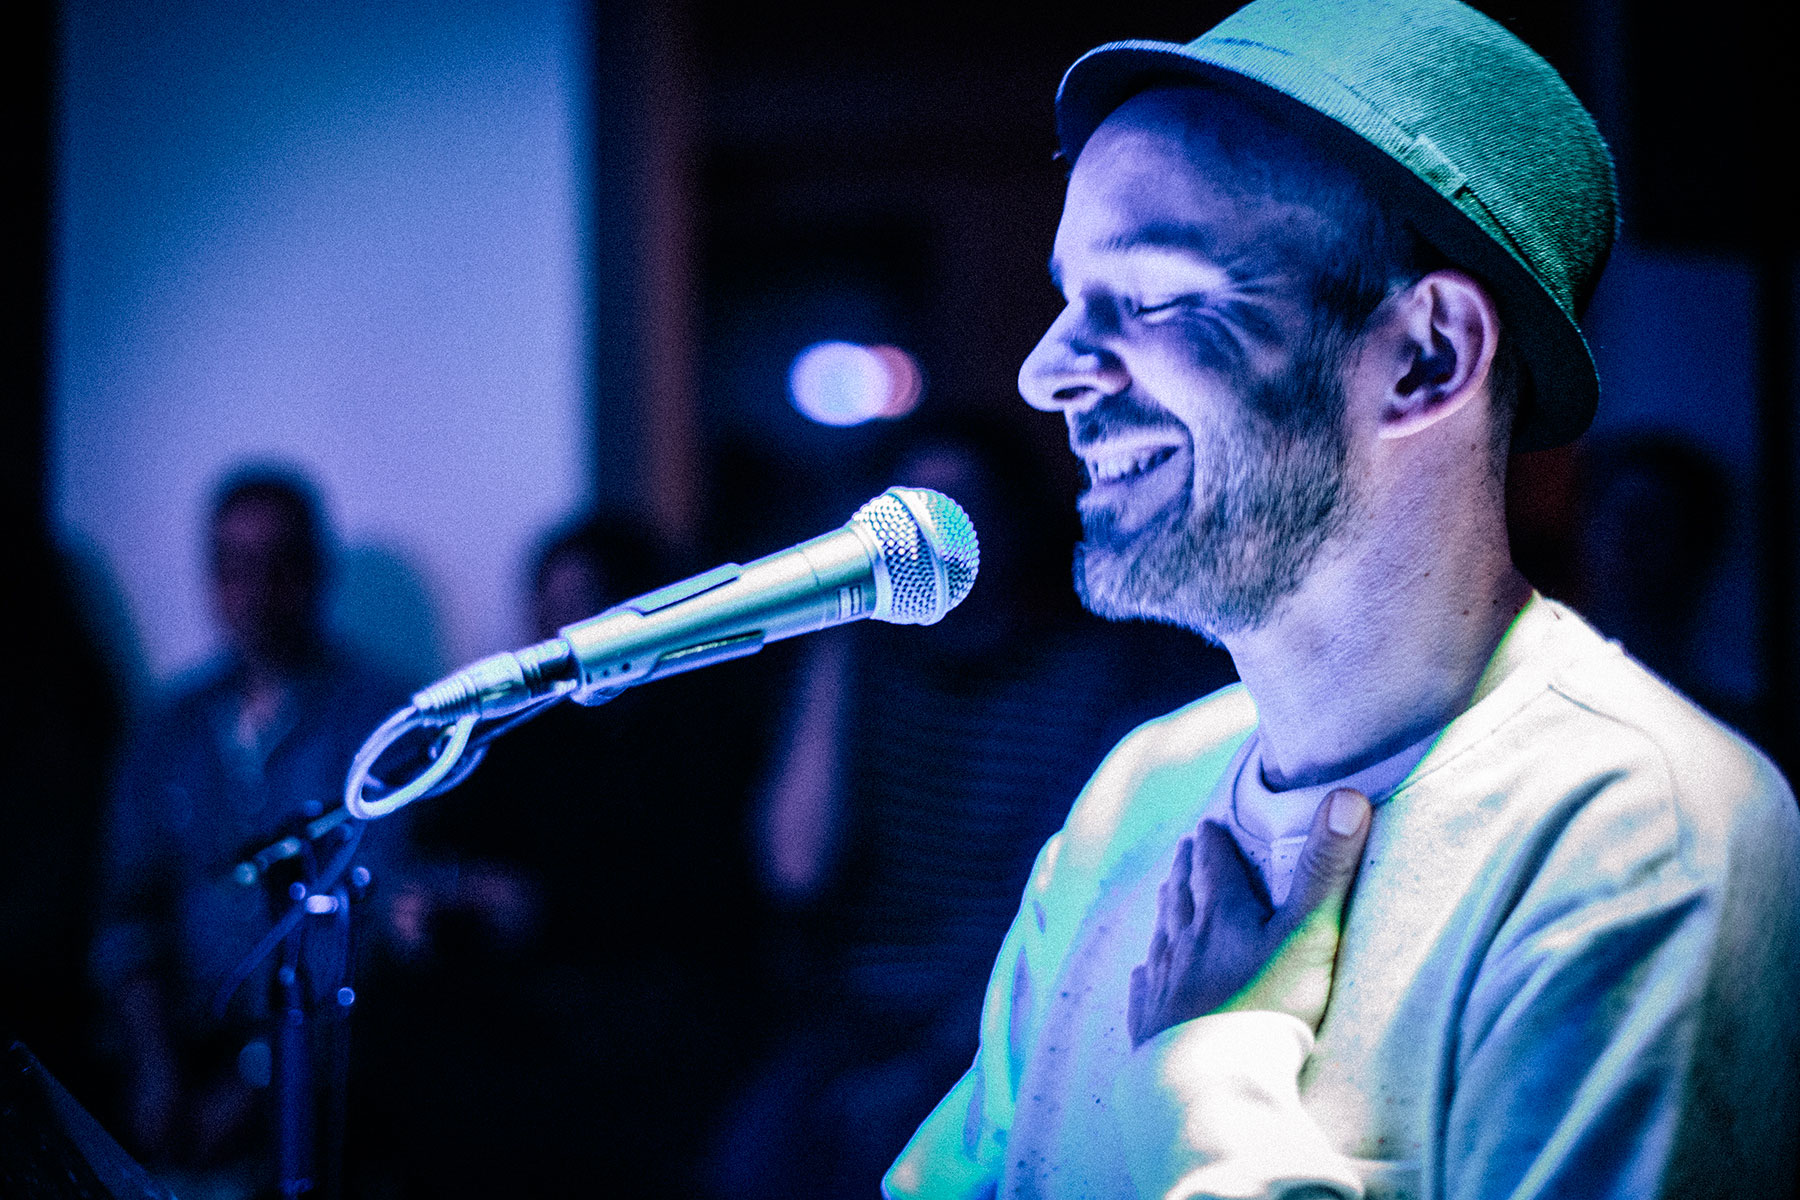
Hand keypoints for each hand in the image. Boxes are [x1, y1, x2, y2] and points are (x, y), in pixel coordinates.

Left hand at [1127, 788, 1371, 1047]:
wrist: (1213, 1081)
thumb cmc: (1269, 1007)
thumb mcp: (1308, 933)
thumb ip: (1326, 868)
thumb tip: (1347, 795)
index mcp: (1221, 915)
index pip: (1212, 864)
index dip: (1212, 843)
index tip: (1209, 826)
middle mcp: (1184, 941)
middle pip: (1182, 894)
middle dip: (1187, 869)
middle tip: (1185, 850)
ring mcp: (1163, 983)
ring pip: (1163, 934)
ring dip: (1167, 909)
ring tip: (1168, 893)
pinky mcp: (1150, 1023)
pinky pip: (1144, 988)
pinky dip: (1147, 972)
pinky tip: (1143, 973)